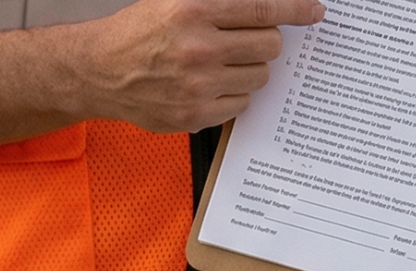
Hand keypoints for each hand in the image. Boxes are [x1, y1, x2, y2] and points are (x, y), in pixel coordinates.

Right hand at [77, 0, 324, 131]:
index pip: (263, 8)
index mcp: (195, 10)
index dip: (295, 9)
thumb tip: (266, 10)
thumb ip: (221, 5)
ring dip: (249, 69)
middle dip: (266, 42)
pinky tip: (211, 85)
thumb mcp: (176, 1)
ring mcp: (199, 85)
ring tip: (221, 64)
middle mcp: (199, 48)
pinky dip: (234, 95)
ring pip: (259, 77)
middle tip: (249, 41)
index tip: (314, 11)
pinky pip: (241, 105)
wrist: (101, 71)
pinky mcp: (196, 115)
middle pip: (269, 46)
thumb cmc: (139, 33)